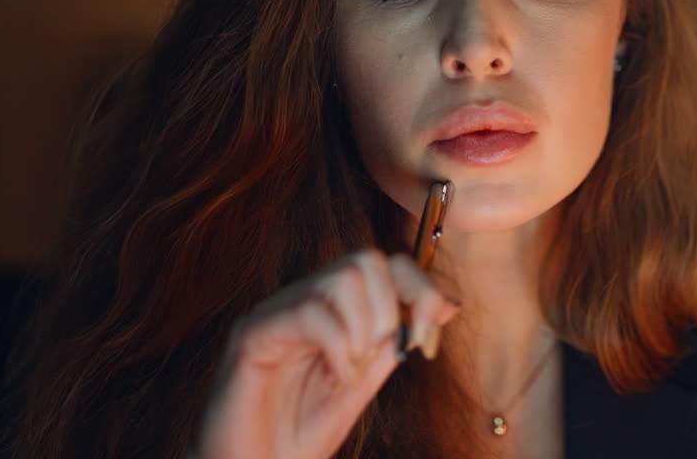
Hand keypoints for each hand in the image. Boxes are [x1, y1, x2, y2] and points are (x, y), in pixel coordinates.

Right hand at [193, 250, 460, 458]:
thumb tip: (445, 304)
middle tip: (383, 358)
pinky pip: (310, 311)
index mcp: (330, 310)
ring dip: (365, 327)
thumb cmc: (296, 437)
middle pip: (367, 260)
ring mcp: (275, 313)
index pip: (386, 266)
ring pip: (343, 277)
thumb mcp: (362, 386)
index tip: (426, 346)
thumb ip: (393, 344)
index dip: (421, 294)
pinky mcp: (251, 334)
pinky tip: (335, 378)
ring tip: (351, 371)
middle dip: (393, 311)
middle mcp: (301, 301)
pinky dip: (338, 345)